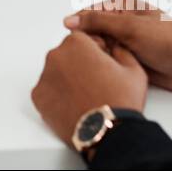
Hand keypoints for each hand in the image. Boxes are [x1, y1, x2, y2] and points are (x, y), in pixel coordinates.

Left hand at [31, 31, 146, 146]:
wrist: (108, 132)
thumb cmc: (120, 101)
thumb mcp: (133, 68)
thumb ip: (121, 49)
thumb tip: (114, 46)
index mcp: (77, 43)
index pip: (82, 38)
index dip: (95, 51)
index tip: (102, 64)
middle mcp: (56, 56)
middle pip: (67, 54)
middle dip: (79, 64)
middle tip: (95, 82)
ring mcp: (45, 76)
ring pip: (56, 72)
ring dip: (67, 79)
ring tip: (85, 96)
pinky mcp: (38, 96)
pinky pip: (47, 90)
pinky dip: (57, 95)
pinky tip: (74, 104)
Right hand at [63, 0, 171, 94]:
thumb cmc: (167, 41)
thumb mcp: (129, 26)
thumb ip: (98, 22)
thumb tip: (68, 20)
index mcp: (121, 5)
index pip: (88, 13)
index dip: (81, 27)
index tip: (79, 41)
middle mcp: (121, 22)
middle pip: (91, 32)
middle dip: (89, 44)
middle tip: (94, 56)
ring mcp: (125, 42)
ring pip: (99, 49)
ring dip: (98, 57)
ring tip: (101, 66)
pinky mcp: (128, 60)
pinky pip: (108, 63)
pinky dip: (106, 68)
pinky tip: (105, 74)